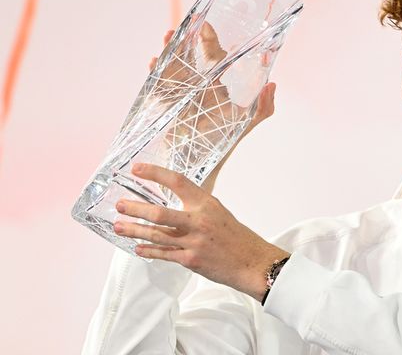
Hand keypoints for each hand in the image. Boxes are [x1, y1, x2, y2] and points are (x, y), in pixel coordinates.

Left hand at [114, 162, 288, 301]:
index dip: (156, 173)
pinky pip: (163, 254)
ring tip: (119, 226)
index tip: (137, 168)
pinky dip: (148, 251)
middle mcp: (199, 221)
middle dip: (135, 208)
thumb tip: (174, 198)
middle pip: (159, 212)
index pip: (178, 182)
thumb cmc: (236, 237)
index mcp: (207, 204)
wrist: (252, 262)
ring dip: (134, 230)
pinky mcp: (191, 260)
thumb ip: (197, 206)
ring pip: (156, 235)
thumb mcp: (218, 212)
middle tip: (119, 205)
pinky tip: (137, 248)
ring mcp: (194, 242)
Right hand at [148, 27, 276, 192]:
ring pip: (173, 66)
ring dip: (169, 50)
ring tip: (167, 36)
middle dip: (187, 40)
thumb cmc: (223, 143)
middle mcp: (199, 86)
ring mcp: (181, 93)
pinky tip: (153, 63)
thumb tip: (272, 84)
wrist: (199, 166)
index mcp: (218, 86)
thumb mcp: (246, 124)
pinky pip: (159, 84)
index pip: (216, 57)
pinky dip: (155, 73)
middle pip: (191, 56)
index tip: (207, 26)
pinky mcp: (166, 104)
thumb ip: (263, 108)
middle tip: (184, 27)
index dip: (211, 40)